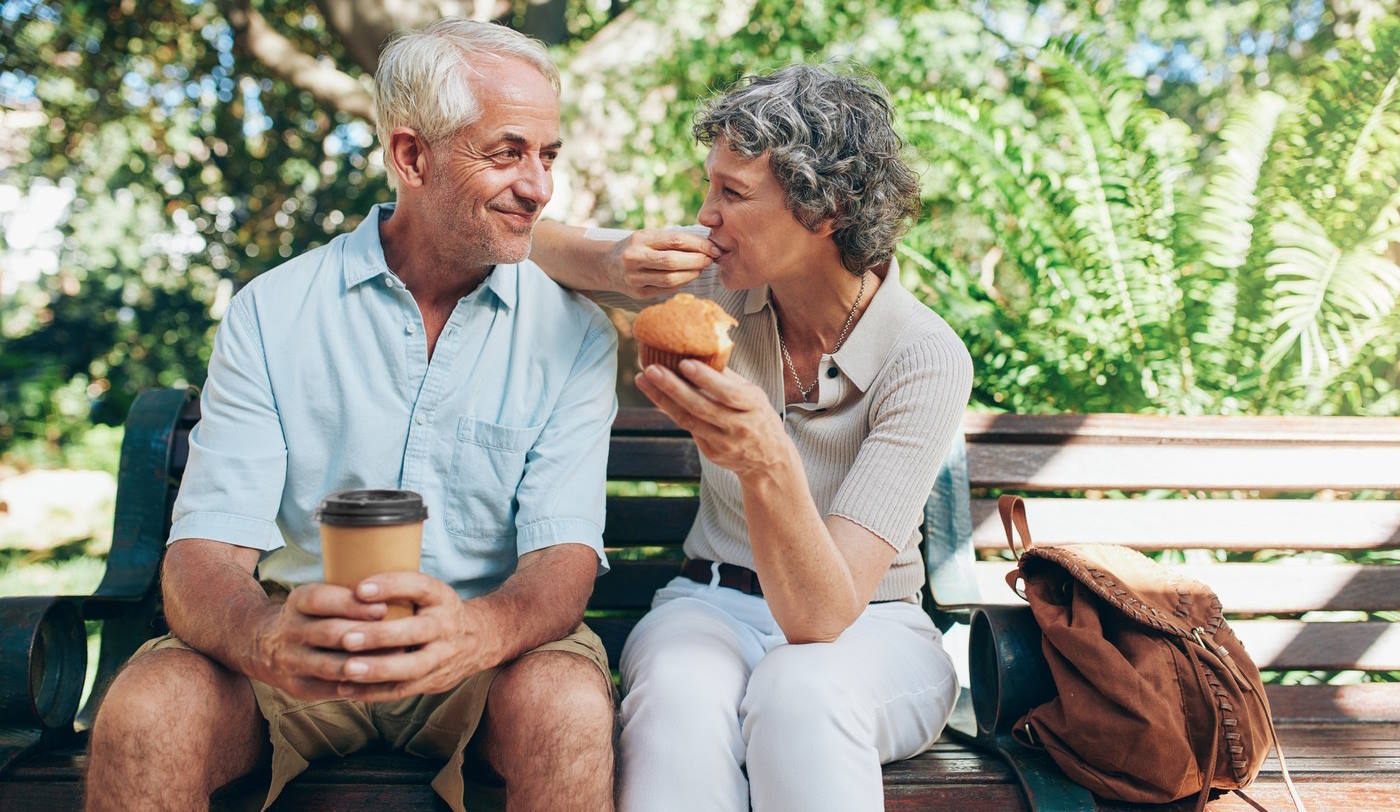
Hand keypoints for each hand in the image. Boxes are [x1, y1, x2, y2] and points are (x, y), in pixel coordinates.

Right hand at [248, 582, 388, 699]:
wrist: (263, 644)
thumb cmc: (311, 615)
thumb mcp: (318, 595)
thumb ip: (348, 594)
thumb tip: (398, 589)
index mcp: (298, 602)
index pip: (322, 600)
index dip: (352, 604)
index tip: (383, 608)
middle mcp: (291, 630)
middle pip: (329, 633)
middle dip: (365, 635)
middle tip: (399, 637)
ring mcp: (291, 661)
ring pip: (330, 665)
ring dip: (364, 664)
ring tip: (395, 661)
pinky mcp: (297, 686)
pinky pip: (329, 689)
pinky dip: (356, 686)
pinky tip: (380, 682)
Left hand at [328, 572, 498, 702]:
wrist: (481, 640)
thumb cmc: (437, 611)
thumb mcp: (430, 592)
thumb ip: (399, 589)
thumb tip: (347, 580)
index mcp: (441, 597)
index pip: (419, 586)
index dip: (390, 586)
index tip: (359, 589)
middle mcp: (445, 625)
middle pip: (416, 631)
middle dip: (380, 636)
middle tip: (346, 638)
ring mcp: (443, 656)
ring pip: (411, 667)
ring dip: (377, 669)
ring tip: (346, 669)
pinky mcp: (435, 681)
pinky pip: (403, 689)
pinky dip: (373, 691)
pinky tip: (346, 688)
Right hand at [607, 229, 718, 298]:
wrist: (606, 265)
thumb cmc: (635, 247)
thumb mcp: (648, 236)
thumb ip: (671, 240)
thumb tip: (705, 245)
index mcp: (639, 238)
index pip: (675, 241)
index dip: (698, 245)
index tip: (712, 247)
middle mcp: (634, 258)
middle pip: (672, 261)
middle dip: (697, 261)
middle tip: (710, 260)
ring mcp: (634, 278)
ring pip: (670, 279)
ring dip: (691, 275)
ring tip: (701, 269)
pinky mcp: (637, 294)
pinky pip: (665, 290)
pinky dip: (681, 284)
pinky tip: (688, 278)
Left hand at [634, 360, 795, 480]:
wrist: (769, 460)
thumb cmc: (758, 417)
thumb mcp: (753, 395)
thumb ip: (727, 378)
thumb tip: (700, 350)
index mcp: (753, 407)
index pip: (728, 393)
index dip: (706, 379)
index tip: (684, 363)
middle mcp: (738, 427)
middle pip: (701, 407)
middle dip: (673, 388)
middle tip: (651, 369)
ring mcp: (723, 443)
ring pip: (688, 420)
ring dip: (662, 398)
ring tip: (643, 379)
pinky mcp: (711, 452)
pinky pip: (687, 427)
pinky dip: (670, 410)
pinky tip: (655, 394)